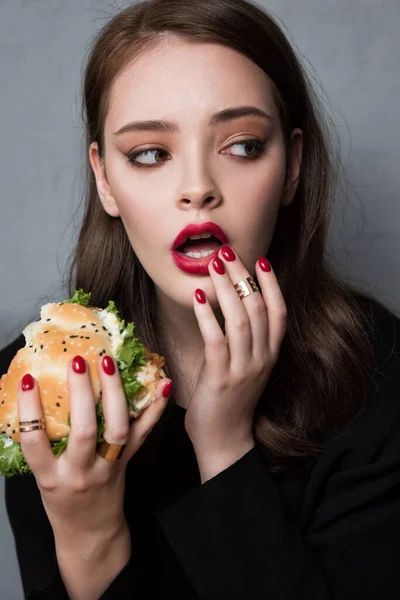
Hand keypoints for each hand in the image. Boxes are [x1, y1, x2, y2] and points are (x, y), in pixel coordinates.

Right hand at [17, 356, 171, 545]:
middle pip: (83, 432)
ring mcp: (109, 466)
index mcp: (51, 477)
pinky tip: (164, 383)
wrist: (90, 533)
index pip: (35, 443)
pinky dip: (156, 407)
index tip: (29, 380)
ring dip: (114, 393)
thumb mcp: (43, 476)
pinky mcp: (128, 461)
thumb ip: (42, 445)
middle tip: (78, 361)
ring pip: (116, 429)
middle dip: (81, 394)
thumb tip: (33, 395)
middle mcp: (81, 472)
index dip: (30, 411)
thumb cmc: (61, 501)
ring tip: (108, 363)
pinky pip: (144, 432)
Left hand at [186, 246, 286, 479]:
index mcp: (270, 354)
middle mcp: (262, 359)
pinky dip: (207, 316)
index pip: (279, 312)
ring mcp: (243, 369)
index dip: (272, 284)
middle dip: (242, 276)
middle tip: (226, 253)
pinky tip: (197, 298)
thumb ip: (243, 338)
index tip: (260, 260)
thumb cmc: (230, 399)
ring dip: (225, 289)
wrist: (224, 439)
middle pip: (258, 308)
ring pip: (240, 320)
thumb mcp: (245, 365)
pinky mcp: (221, 378)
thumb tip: (226, 301)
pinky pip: (216, 340)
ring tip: (212, 266)